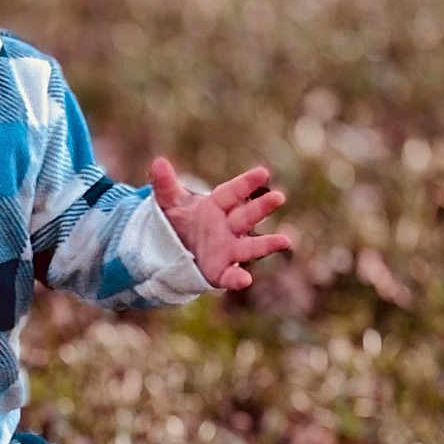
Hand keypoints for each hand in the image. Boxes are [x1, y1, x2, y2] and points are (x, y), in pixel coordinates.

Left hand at [148, 157, 292, 290]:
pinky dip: (237, 278)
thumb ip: (165, 185)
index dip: (246, 183)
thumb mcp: (169, 204)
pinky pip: (231, 275)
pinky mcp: (220, 271)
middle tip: (279, 197)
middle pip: (247, 216)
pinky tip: (245, 280)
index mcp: (217, 206)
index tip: (263, 173)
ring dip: (267, 244)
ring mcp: (228, 249)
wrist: (171, 252)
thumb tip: (158, 162)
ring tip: (285, 241)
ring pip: (250, 246)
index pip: (233, 192)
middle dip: (262, 207)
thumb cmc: (178, 222)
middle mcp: (228, 227)